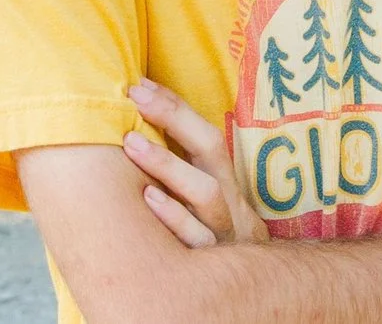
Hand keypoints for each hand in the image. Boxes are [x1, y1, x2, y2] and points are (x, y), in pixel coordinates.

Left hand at [124, 79, 271, 248]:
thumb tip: (135, 130)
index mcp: (226, 183)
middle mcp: (230, 202)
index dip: (175, 107)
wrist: (248, 295)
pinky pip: (197, 241)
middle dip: (174, 119)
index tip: (140, 85)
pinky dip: (174, 218)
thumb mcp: (203, 204)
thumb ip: (180, 174)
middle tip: (135, 99)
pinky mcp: (213, 265)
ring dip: (167, 165)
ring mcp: (224, 233)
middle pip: (211, 150)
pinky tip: (147, 200)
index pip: (206, 133)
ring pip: (205, 195)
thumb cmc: (209, 240)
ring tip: (132, 143)